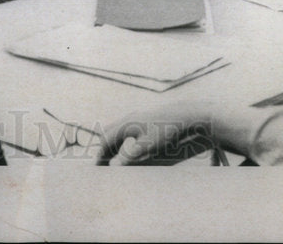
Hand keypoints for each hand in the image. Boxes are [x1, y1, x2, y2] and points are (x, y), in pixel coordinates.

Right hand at [96, 103, 214, 165]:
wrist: (185, 114)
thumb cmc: (167, 130)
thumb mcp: (149, 145)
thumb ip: (131, 155)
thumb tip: (114, 166)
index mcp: (126, 124)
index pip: (106, 140)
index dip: (100, 155)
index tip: (97, 168)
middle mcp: (129, 118)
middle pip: (108, 133)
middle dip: (104, 149)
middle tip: (101, 164)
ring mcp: (136, 116)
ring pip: (117, 131)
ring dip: (112, 145)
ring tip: (111, 158)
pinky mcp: (144, 118)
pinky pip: (126, 130)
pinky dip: (121, 141)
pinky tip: (127, 147)